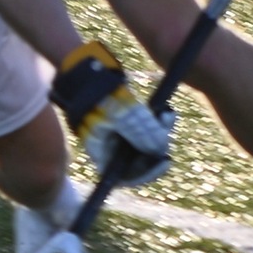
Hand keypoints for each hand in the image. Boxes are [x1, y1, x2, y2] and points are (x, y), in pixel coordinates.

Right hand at [49, 42, 173, 187]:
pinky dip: (156, 122)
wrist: (85, 76)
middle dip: (157, 147)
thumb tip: (161, 150)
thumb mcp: (120, 116)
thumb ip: (141, 133)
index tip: (165, 161)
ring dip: (159, 132)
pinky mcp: (126, 124)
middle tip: (167, 132)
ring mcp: (119, 137)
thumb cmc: (97, 99)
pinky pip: (146, 129)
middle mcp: (112, 151)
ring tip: (166, 116)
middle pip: (140, 160)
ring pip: (146, 143)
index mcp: (104, 157)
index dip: (148, 173)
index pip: (129, 177)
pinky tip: (165, 112)